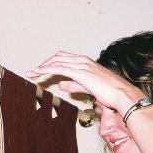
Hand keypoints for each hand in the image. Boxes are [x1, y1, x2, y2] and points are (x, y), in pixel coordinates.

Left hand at [25, 51, 144, 113]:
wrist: (121, 94)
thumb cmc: (109, 93)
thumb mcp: (87, 87)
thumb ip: (74, 85)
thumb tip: (61, 84)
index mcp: (85, 62)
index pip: (64, 59)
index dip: (51, 63)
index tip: (40, 71)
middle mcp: (82, 61)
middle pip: (57, 57)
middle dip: (44, 64)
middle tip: (32, 72)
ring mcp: (81, 65)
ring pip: (56, 62)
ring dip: (42, 67)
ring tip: (31, 73)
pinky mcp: (80, 73)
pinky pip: (59, 68)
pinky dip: (47, 69)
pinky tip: (39, 73)